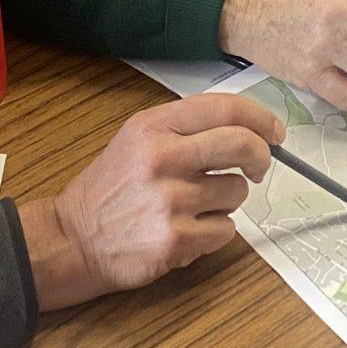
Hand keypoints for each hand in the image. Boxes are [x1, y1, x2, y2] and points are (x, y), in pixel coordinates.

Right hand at [21, 93, 281, 307]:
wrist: (73, 239)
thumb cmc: (109, 190)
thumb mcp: (136, 141)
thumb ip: (184, 129)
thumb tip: (248, 130)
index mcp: (153, 126)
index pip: (225, 108)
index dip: (260, 118)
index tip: (274, 133)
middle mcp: (162, 157)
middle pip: (242, 145)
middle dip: (262, 157)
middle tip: (259, 168)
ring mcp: (170, 200)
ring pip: (237, 192)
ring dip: (227, 201)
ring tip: (195, 207)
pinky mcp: (176, 238)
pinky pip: (225, 230)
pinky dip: (215, 232)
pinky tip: (187, 231)